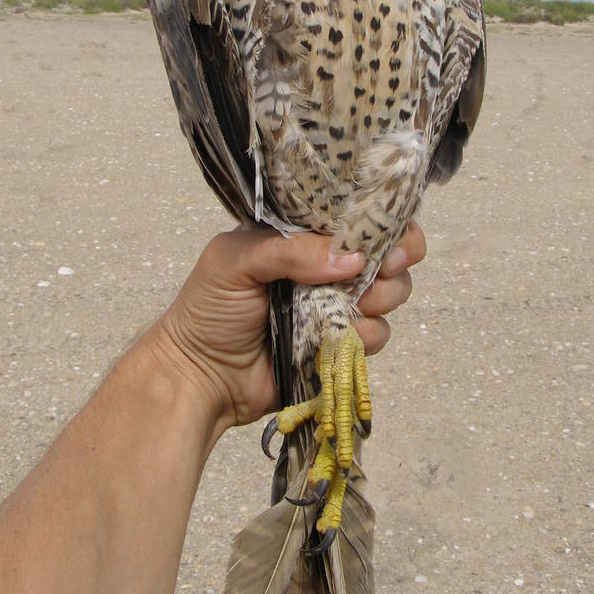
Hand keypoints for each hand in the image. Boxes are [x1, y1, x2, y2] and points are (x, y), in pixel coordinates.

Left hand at [147, 223, 426, 433]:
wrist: (199, 376)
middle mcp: (326, 268)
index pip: (356, 217)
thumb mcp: (235, 261)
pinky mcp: (341, 344)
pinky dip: (366, 336)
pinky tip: (339, 337)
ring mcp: (337, 306)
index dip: (384, 222)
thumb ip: (290, 251)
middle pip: (387, 253)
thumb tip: (352, 259)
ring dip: (381, 298)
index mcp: (302, 237)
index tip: (391, 237)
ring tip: (353, 306)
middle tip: (382, 269)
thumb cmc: (208, 309)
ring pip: (390, 293)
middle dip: (393, 261)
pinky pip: (378, 335)